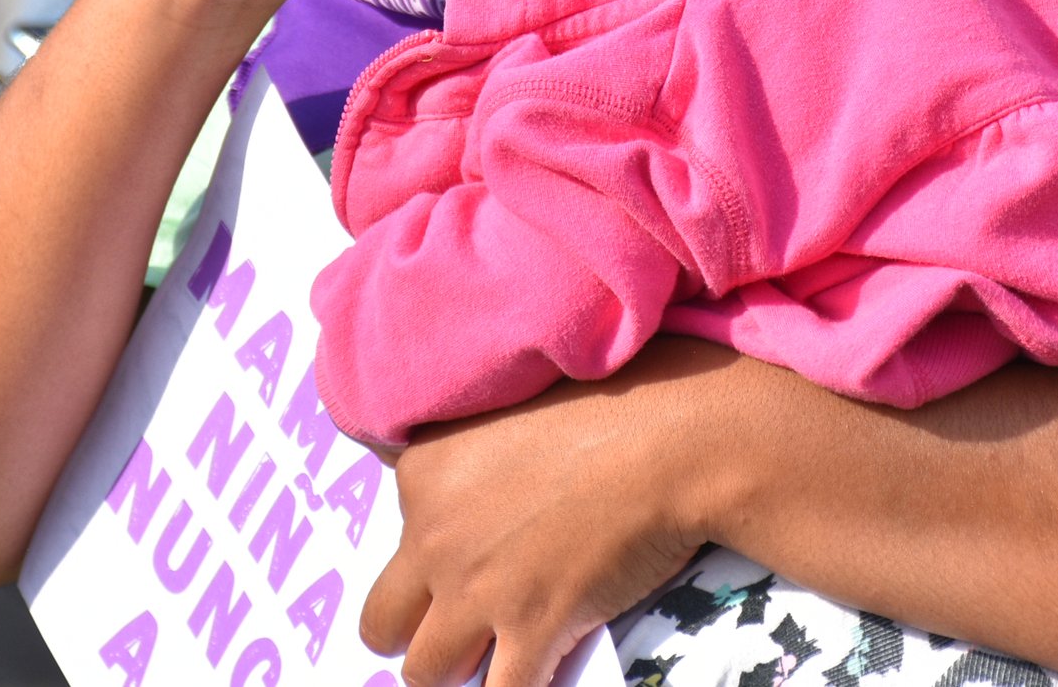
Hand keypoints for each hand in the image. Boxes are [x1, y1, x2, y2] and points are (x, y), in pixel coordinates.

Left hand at [360, 341, 736, 686]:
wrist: (676, 438)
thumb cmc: (616, 399)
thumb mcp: (517, 400)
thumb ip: (476, 441)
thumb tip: (488, 478)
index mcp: (424, 470)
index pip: (396, 538)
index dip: (436, 553)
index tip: (479, 546)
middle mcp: (433, 534)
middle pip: (382, 621)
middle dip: (420, 629)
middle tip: (468, 620)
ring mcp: (476, 588)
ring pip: (424, 671)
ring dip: (461, 667)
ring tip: (502, 649)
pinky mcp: (530, 629)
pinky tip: (542, 669)